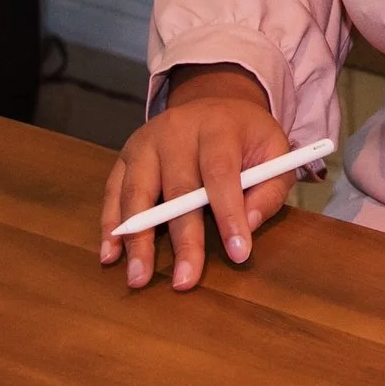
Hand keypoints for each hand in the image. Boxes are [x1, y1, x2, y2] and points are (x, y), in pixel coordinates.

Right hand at [98, 65, 288, 292]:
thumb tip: (248, 225)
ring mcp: (146, 142)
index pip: (221, 172)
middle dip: (183, 239)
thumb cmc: (247, 138)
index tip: (238, 253)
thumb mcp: (275, 152)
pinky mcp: (125, 155)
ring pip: (137, 192)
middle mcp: (177, 130)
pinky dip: (110, 225)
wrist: (213, 105)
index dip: (229, 214)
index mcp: (218, 126)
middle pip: (178, 188)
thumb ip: (270, 189)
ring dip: (137, 239)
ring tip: (140, 277)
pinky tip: (111, 255)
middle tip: (185, 280)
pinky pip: (112, 191)